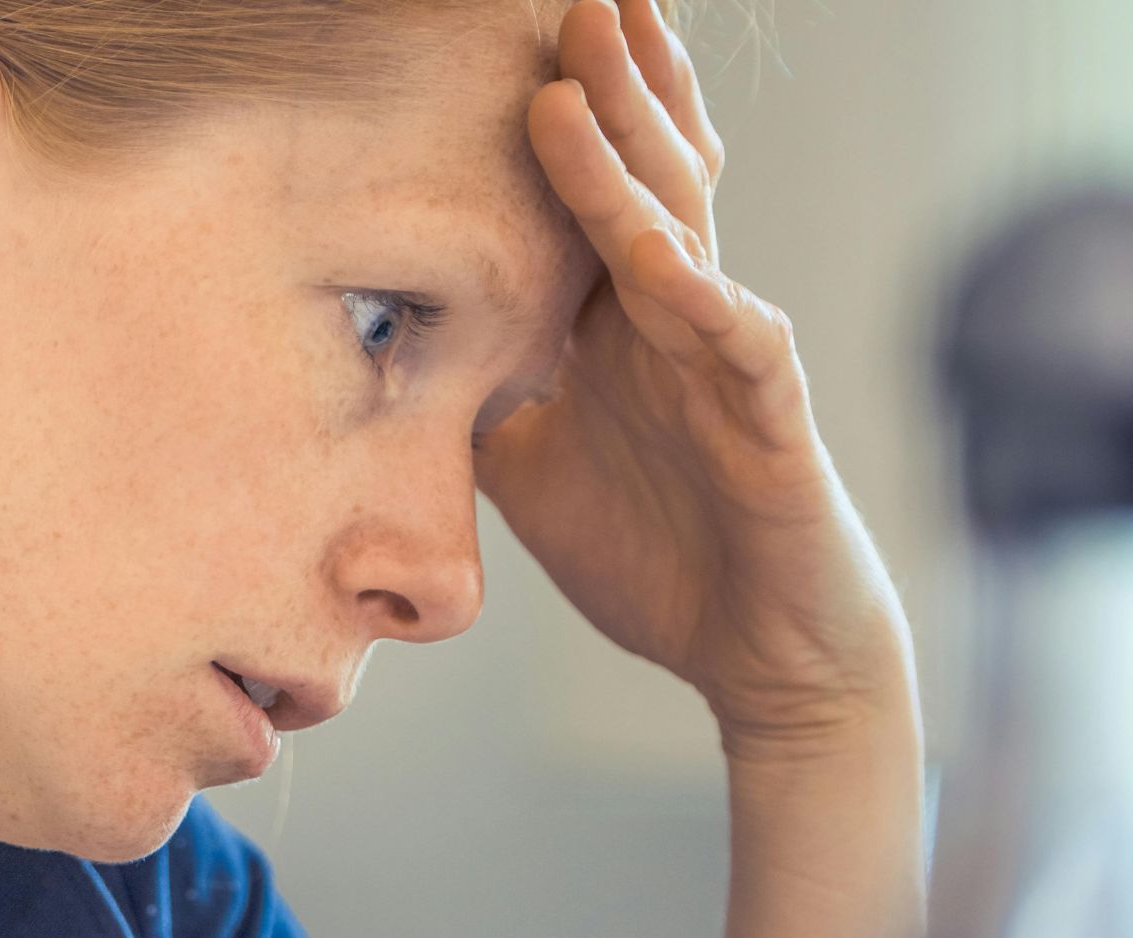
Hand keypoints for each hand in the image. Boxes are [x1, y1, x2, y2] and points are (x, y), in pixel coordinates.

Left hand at [472, 0, 912, 745]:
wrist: (758, 653)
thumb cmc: (656, 550)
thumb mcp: (531, 469)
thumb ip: (479, 400)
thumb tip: (389, 362)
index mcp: (622, 325)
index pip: (592, 196)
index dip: (565, 117)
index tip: (513, 42)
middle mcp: (677, 321)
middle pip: (642, 179)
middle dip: (604, 86)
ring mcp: (727, 361)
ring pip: (680, 235)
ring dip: (629, 157)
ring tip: (580, 76)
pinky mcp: (771, 420)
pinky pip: (737, 343)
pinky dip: (696, 296)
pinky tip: (655, 252)